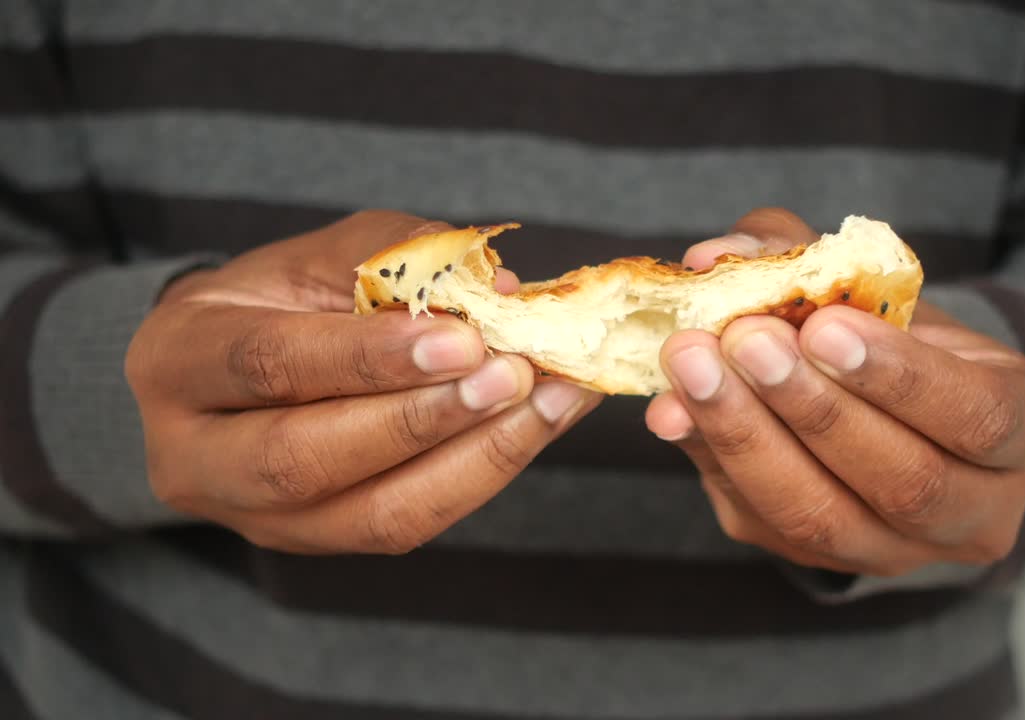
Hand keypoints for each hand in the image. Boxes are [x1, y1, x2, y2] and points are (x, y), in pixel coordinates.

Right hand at [126, 210, 600, 553]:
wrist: (237, 369)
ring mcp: (253, 518)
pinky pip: (405, 525)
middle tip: (514, 376)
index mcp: (177, 360)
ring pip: (369, 516)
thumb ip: (402, 262)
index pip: (268, 365)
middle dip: (423, 420)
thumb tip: (499, 290)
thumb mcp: (323, 255)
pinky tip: (537, 425)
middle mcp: (195, 456)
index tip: (464, 337)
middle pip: (305, 459)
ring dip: (475, 460)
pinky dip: (482, 474)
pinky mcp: (317, 543)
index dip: (369, 358)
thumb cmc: (283, 298)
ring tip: (549, 402)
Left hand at [645, 209, 1024, 575]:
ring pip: (824, 518)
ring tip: (692, 365)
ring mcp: (897, 550)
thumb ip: (804, 256)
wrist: (894, 408)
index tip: (825, 324)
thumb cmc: (896, 334)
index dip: (899, 377)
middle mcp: (976, 512)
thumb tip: (712, 257)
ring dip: (748, 437)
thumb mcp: (880, 286)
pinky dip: (711, 458)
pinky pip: (762, 519)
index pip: (977, 419)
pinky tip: (672, 407)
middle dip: (811, 408)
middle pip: (901, 480)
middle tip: (742, 338)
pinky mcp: (819, 561)